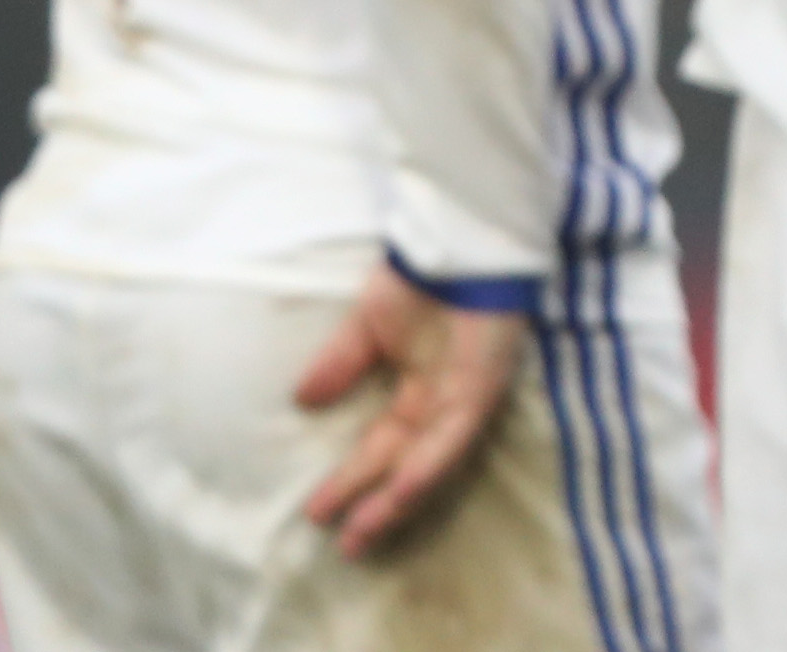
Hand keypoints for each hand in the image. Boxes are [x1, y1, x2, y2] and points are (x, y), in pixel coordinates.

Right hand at [295, 267, 526, 558]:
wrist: (455, 239)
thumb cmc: (419, 276)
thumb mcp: (367, 326)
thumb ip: (340, 364)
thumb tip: (302, 400)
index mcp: (417, 387)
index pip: (383, 446)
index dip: (352, 481)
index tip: (318, 513)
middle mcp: (442, 400)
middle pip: (406, 465)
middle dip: (376, 507)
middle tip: (345, 547)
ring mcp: (465, 397)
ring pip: (432, 462)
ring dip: (399, 499)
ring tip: (365, 534)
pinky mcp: (484, 387)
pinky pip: (455, 437)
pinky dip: (429, 465)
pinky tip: (403, 492)